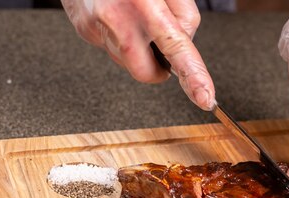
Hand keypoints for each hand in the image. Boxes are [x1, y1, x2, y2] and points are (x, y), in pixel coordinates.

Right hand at [62, 0, 214, 109]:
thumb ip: (184, 13)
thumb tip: (183, 42)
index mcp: (144, 3)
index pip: (176, 49)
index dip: (194, 76)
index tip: (205, 98)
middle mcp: (117, 18)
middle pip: (145, 72)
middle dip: (156, 69)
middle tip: (160, 47)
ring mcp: (95, 27)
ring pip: (127, 60)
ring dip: (138, 48)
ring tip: (134, 14)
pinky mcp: (82, 29)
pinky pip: (110, 47)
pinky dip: (120, 36)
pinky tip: (118, 13)